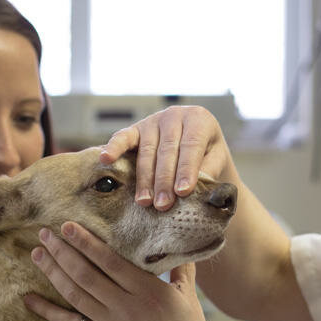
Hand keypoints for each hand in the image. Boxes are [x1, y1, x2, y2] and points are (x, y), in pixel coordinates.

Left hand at [24, 223, 218, 320]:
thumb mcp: (189, 299)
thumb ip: (181, 270)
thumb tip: (179, 244)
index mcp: (148, 291)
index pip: (110, 261)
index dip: (87, 243)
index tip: (68, 225)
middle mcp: (125, 306)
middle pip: (86, 275)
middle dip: (63, 251)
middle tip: (44, 232)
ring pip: (75, 295)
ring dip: (53, 272)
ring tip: (38, 253)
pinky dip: (48, 312)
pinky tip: (29, 300)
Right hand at [101, 105, 233, 210]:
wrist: (195, 140)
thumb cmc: (207, 153)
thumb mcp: (215, 158)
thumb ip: (208, 170)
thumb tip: (196, 191)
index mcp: (199, 119)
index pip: (191, 146)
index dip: (186, 169)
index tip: (183, 192)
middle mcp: (174, 115)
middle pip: (167, 151)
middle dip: (164, 180)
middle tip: (163, 205)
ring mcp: (153, 120)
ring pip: (147, 151)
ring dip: (145, 179)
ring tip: (145, 202)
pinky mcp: (135, 128)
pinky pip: (123, 137)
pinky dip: (114, 147)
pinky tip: (105, 158)